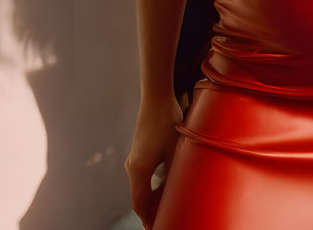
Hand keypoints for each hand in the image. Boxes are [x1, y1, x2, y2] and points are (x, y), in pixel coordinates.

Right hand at [125, 93, 185, 228]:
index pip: (140, 204)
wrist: (156, 97)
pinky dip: (151, 186)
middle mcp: (133, 166)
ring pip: (140, 187)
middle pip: (139, 198)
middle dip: (151, 211)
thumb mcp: (175, 149)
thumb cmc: (167, 121)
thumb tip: (179, 192)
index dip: (148, 219)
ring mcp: (134, 158)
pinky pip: (142, 176)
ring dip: (152, 198)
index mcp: (139, 169)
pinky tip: (164, 186)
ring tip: (168, 205)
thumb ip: (174, 173)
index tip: (157, 228)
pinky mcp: (138, 152)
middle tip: (165, 219)